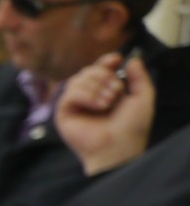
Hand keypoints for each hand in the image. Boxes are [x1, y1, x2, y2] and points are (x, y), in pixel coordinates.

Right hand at [56, 51, 156, 175]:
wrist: (119, 147)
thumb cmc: (131, 128)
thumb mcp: (142, 98)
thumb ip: (140, 77)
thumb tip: (131, 59)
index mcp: (105, 92)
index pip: (100, 69)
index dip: (106, 61)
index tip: (117, 60)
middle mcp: (89, 97)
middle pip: (89, 70)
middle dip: (105, 76)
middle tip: (117, 92)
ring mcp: (75, 105)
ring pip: (78, 79)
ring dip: (97, 87)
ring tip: (109, 103)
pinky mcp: (63, 113)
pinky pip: (70, 93)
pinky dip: (87, 96)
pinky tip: (99, 106)